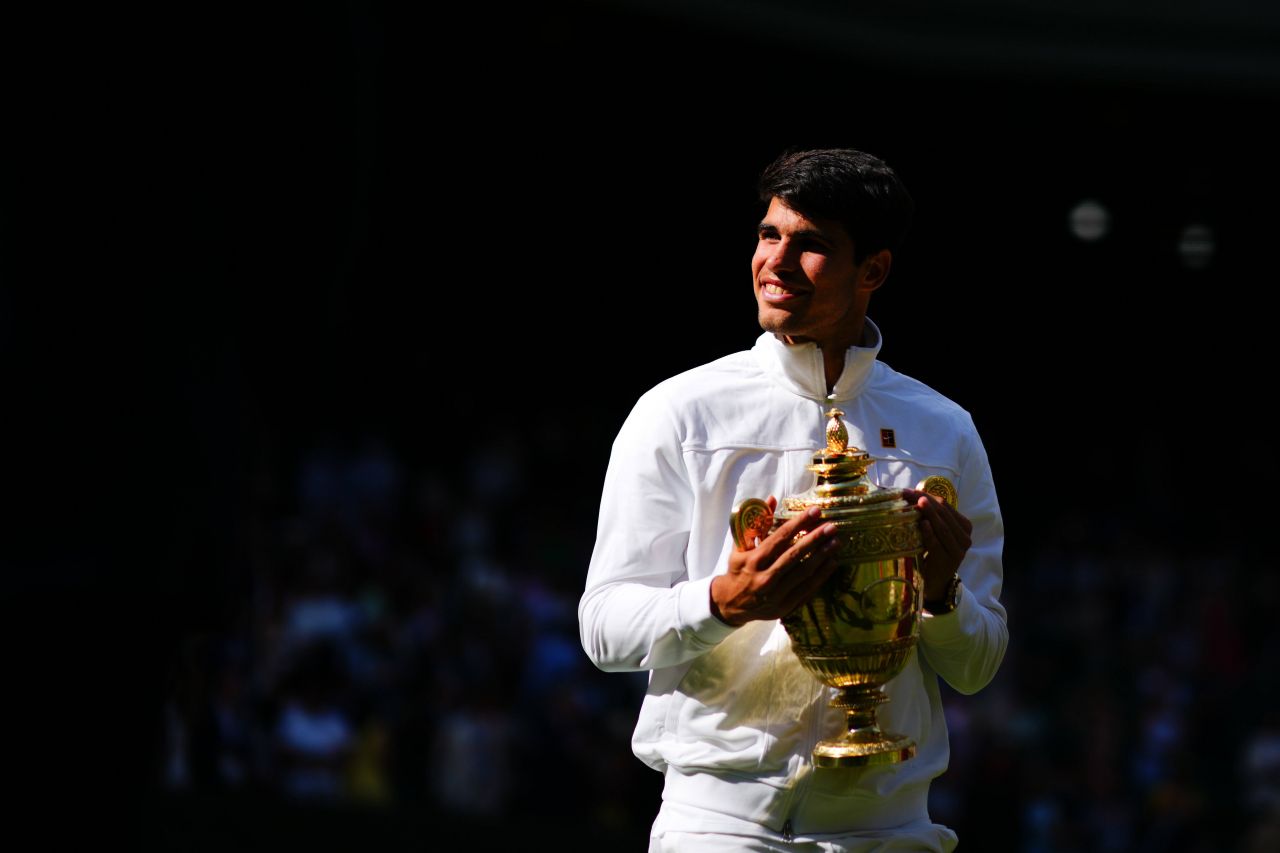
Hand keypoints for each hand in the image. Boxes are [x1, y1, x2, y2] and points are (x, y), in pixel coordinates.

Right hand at [711, 497, 840, 626]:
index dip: (799, 523)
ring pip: (803, 572)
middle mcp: (764, 577)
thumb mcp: (740, 546)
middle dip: (815, 538)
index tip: (815, 511)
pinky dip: (821, 576)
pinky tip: (831, 563)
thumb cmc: (738, 570)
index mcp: (753, 559)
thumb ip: (757, 523)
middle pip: (794, 554)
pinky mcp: (784, 607)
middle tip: (831, 526)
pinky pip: (807, 589)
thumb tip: (772, 499)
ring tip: (836, 542)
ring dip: (822, 556)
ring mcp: (775, 594)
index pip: (779, 537)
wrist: (731, 604)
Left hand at [901, 487, 972, 601]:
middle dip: (926, 502)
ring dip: (930, 514)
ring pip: (943, 528)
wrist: (934, 581)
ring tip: (919, 502)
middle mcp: (965, 538)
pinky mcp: (948, 562)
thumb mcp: (935, 532)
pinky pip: (937, 544)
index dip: (929, 496)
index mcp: (964, 527)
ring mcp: (958, 551)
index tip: (910, 490)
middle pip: (944, 514)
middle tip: (909, 493)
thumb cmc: (932, 552)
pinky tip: (923, 524)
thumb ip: (930, 516)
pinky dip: (930, 533)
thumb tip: (911, 493)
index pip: (946, 506)